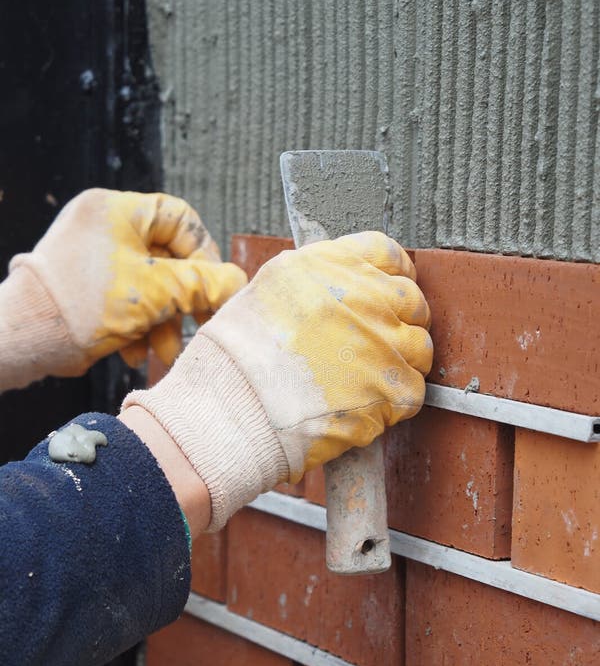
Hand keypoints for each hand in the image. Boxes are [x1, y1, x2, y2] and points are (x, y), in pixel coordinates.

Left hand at [9, 189, 245, 374]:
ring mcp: (91, 255)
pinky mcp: (83, 285)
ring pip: (147, 284)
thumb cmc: (84, 306)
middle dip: (181, 299)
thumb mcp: (156, 293)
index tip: (212, 288)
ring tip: (164, 351)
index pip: (180, 219)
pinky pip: (124, 298)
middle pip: (165, 257)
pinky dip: (137, 325)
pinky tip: (137, 353)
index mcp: (116, 209)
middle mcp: (102, 225)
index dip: (204, 255)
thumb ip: (203, 284)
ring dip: (161, 320)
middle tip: (198, 323)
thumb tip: (237, 283)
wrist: (24, 338)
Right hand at [123, 232, 432, 530]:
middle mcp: (363, 296)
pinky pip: (414, 391)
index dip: (393, 274)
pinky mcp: (391, 389)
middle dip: (400, 320)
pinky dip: (395, 402)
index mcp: (329, 265)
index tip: (389, 292)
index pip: (387, 253)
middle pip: (411, 299)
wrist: (230, 412)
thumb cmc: (233, 359)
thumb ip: (312, 282)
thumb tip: (339, 288)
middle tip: (377, 344)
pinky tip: (363, 406)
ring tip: (366, 381)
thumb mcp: (265, 291)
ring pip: (420, 347)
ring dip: (400, 362)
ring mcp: (382, 341)